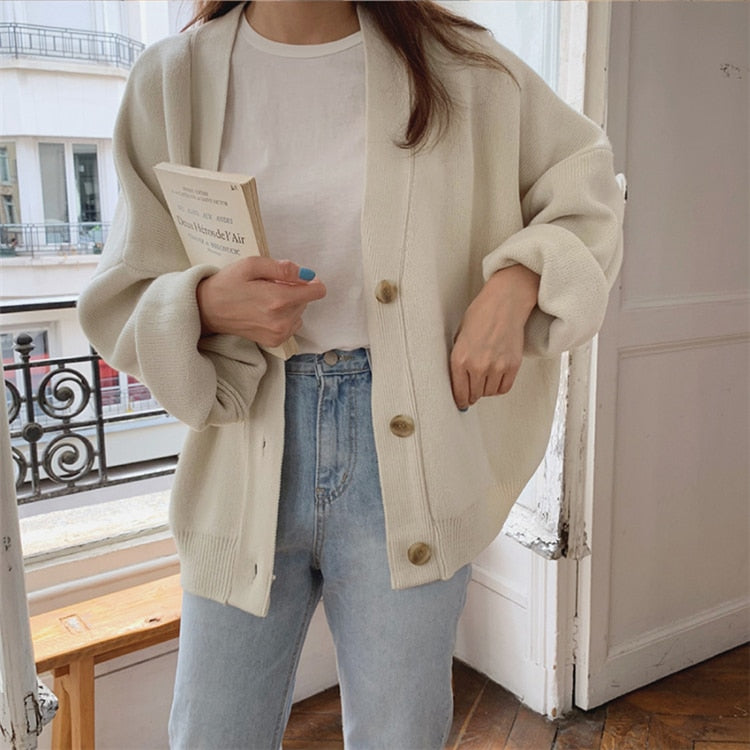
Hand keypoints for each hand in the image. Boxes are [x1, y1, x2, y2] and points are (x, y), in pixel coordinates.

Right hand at [196, 257, 325, 346]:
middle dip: (293, 290)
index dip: (311, 281)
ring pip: (300, 312)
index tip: (300, 277)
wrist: (208, 310)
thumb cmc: (228, 284)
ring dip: (289, 304)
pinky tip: (266, 311)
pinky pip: (292, 324)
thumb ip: (281, 268)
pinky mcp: (275, 341)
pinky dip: (285, 316)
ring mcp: (279, 333)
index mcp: (278, 299)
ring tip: (265, 299)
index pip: (316, 291)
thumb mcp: (251, 265)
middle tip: (269, 286)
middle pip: (306, 300)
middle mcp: (282, 320)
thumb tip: (305, 273)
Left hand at [450, 265, 539, 408]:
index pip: (459, 391)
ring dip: (485, 390)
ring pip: (489, 393)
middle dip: (472, 395)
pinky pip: (504, 388)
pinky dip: (499, 387)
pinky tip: (496, 380)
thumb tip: (460, 381)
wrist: (504, 303)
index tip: (462, 403)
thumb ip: (459, 359)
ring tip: (485, 380)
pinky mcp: (512, 366)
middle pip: (474, 395)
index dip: (460, 400)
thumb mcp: (459, 337)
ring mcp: (496, 367)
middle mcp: (477, 366)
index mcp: (460, 359)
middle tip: (473, 392)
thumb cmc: (481, 314)